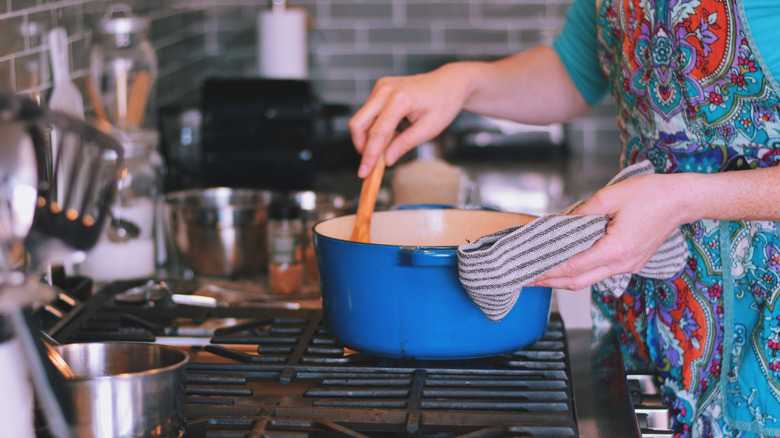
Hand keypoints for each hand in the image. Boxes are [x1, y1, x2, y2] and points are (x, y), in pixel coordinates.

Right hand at [348, 64, 472, 177]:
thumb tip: (386, 160)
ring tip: (389, 146)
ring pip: (361, 119)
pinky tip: (391, 133)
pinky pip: (368, 113)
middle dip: (361, 146)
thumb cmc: (444, 103)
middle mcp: (385, 90)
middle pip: (358, 123)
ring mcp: (381, 87)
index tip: (364, 173)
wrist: (449, 83)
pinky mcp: (380, 89)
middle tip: (371, 163)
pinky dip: (374, 128)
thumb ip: (405, 144)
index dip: (369, 155)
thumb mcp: (429, 129)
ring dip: (368, 137)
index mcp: (400, 98)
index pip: (378, 132)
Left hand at [530, 173, 688, 290]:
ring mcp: (628, 266)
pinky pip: (600, 272)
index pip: (572, 267)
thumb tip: (560, 225)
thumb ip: (582, 213)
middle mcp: (622, 264)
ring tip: (540, 273)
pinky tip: (566, 265)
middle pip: (577, 281)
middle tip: (526, 278)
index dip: (547, 271)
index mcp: (615, 249)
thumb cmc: (650, 195)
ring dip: (563, 279)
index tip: (528, 271)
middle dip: (549, 282)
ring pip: (588, 280)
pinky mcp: (631, 263)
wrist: (681, 200)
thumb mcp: (609, 196)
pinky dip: (580, 272)